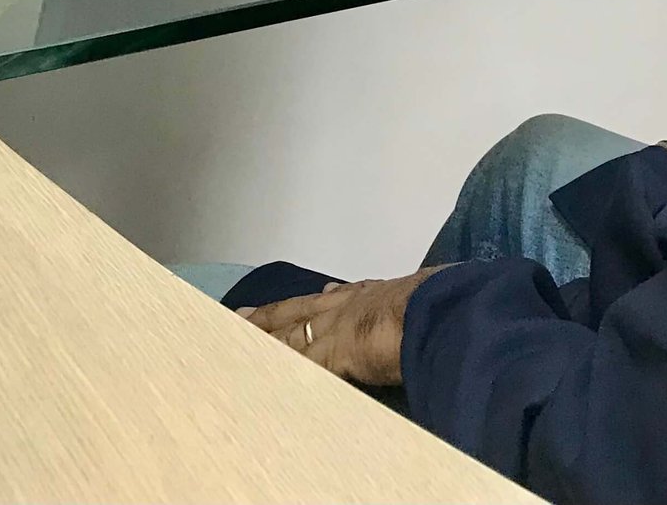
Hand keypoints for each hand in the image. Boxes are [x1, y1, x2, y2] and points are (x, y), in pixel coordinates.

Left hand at [236, 268, 445, 385]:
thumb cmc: (432, 302)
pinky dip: (277, 365)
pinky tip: (258, 372)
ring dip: (261, 338)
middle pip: (295, 310)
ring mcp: (332, 328)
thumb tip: (412, 299)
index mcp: (366, 294)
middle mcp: (342, 306)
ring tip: (234, 338)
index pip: (330, 298)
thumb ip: (406, 302)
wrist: (432, 310)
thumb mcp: (418, 295)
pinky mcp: (330, 353)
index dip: (312, 301)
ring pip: (286, 334)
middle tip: (239, 315)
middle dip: (269, 315)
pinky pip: (295, 361)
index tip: (301, 300)